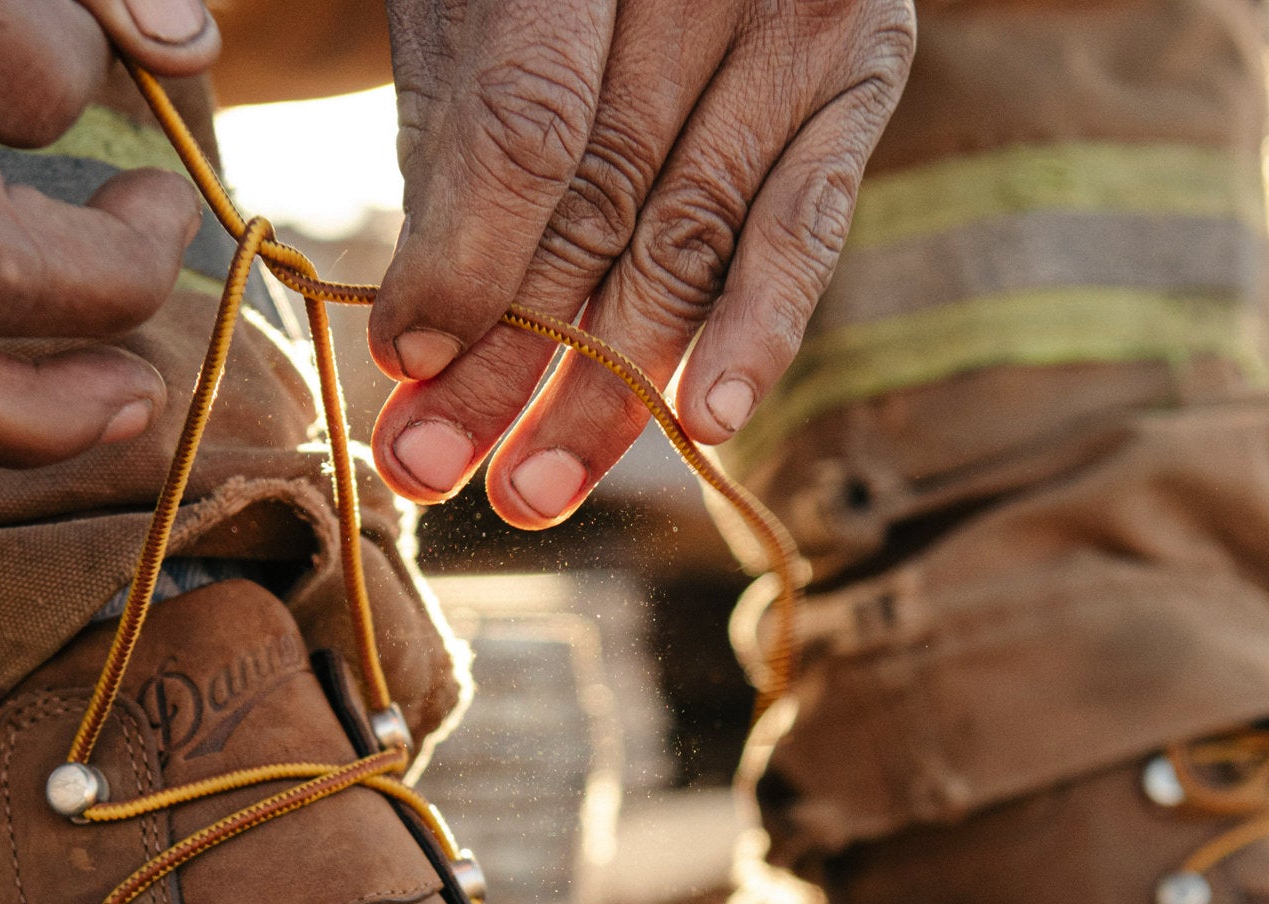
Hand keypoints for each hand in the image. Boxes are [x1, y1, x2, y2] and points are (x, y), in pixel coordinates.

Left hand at [368, 0, 912, 524]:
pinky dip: (759, 328)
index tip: (407, 365)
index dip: (465, 262)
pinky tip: (710, 419)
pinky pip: (807, 222)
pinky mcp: (861, 63)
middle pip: (596, 206)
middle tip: (436, 468)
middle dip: (509, 360)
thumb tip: (425, 338)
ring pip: (686, 243)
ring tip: (532, 490)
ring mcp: (792, 15)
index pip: (522, 127)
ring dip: (605, 389)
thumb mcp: (467, 3)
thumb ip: (460, 144)